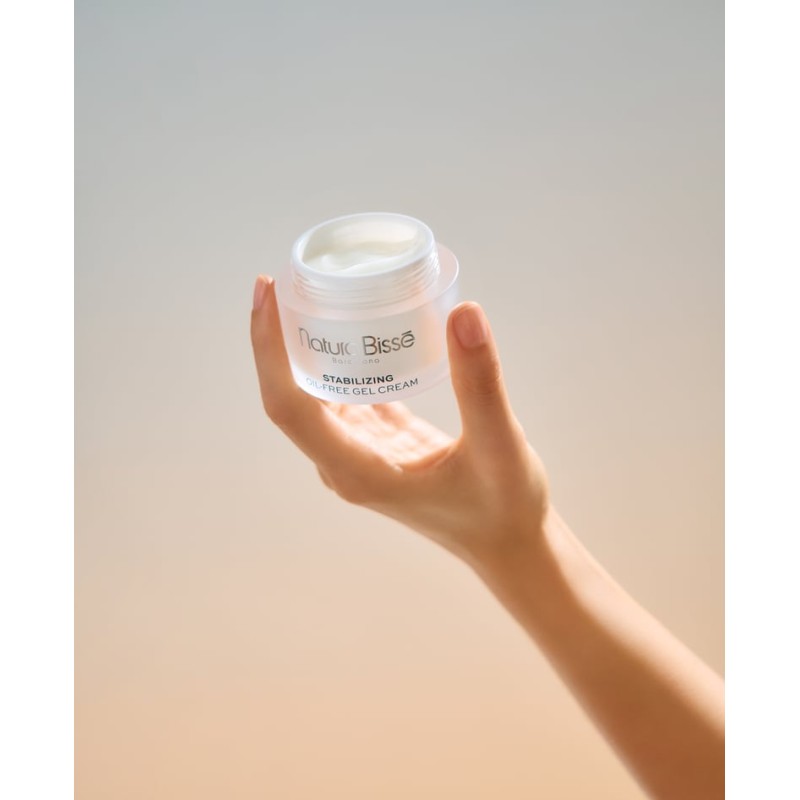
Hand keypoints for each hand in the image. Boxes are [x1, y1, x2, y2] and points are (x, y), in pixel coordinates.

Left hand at [250, 275, 549, 568]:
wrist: (510, 544)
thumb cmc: (505, 509)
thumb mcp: (500, 447)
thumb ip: (481, 384)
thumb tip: (464, 311)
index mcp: (358, 470)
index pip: (289, 405)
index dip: (268, 349)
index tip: (269, 291)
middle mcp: (345, 462)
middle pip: (290, 394)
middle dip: (277, 337)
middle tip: (288, 276)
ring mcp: (358, 453)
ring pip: (314, 392)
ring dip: (305, 345)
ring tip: (313, 290)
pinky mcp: (376, 442)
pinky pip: (344, 393)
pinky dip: (342, 358)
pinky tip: (352, 324)